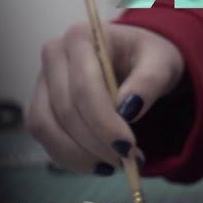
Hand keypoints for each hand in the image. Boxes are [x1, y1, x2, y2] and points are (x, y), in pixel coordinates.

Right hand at [26, 22, 184, 173]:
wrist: (139, 57)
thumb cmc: (150, 56)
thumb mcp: (161, 63)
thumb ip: (149, 82)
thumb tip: (128, 111)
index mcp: (81, 36)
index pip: (84, 87)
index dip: (103, 122)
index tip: (128, 147)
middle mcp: (54, 55)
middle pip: (65, 110)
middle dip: (96, 142)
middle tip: (128, 160)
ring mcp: (43, 80)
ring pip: (47, 127)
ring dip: (79, 155)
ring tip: (115, 165)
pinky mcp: (41, 103)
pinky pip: (45, 136)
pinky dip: (69, 156)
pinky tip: (98, 163)